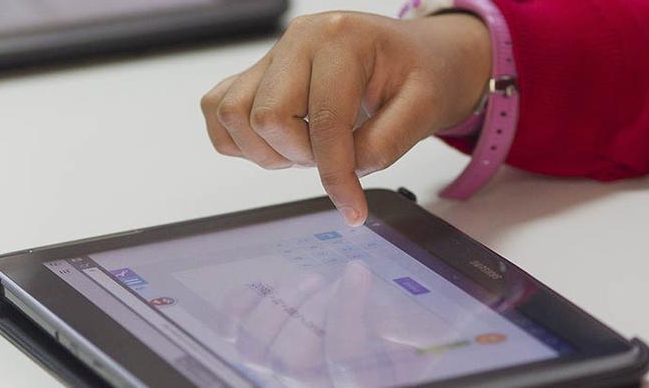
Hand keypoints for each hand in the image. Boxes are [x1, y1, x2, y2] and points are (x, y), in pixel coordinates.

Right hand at [201, 12, 491, 224]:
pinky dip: (240, 139)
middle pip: (266, 117)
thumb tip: (345, 173)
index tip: (354, 209)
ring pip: (233, 113)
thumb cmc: (422, 75)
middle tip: (333, 160)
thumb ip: (386, 144)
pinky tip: (280, 144)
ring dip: (267, 150)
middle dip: (299, 157)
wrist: (417, 55)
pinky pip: (219, 108)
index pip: (324, 119)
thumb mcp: (425, 108)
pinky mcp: (256, 71)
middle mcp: (299, 37)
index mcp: (343, 37)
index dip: (337, 174)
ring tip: (308, 149)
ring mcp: (272, 53)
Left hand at [222, 261, 443, 385]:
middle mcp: (311, 382)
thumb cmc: (395, 328)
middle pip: (292, 360)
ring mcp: (278, 365)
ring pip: (254, 350)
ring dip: (278, 306)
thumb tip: (387, 318)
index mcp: (358, 381)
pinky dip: (241, 305)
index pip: (342, 363)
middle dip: (311, 311)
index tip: (358, 270)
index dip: (345, 314)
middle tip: (329, 281)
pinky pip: (232, 331)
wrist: (369, 319)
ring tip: (310, 280)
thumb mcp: (416, 329)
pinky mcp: (260, 342)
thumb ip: (409, 326)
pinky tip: (269, 286)